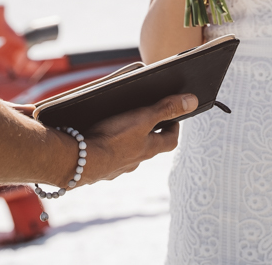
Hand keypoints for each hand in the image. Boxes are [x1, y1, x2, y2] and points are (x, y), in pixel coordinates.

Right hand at [79, 93, 195, 182]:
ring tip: (120, 124)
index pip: (171, 140)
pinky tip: (99, 139)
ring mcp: (117, 166)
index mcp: (149, 149)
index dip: (174, 126)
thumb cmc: (112, 138)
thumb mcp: (142, 118)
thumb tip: (192, 101)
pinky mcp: (99, 168)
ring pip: (128, 152)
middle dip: (151, 132)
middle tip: (147, 117)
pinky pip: (108, 157)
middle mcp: (136, 160)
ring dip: (128, 140)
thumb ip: (166, 109)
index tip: (175, 117)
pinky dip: (108, 148)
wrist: (78, 161)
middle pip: (150, 146)